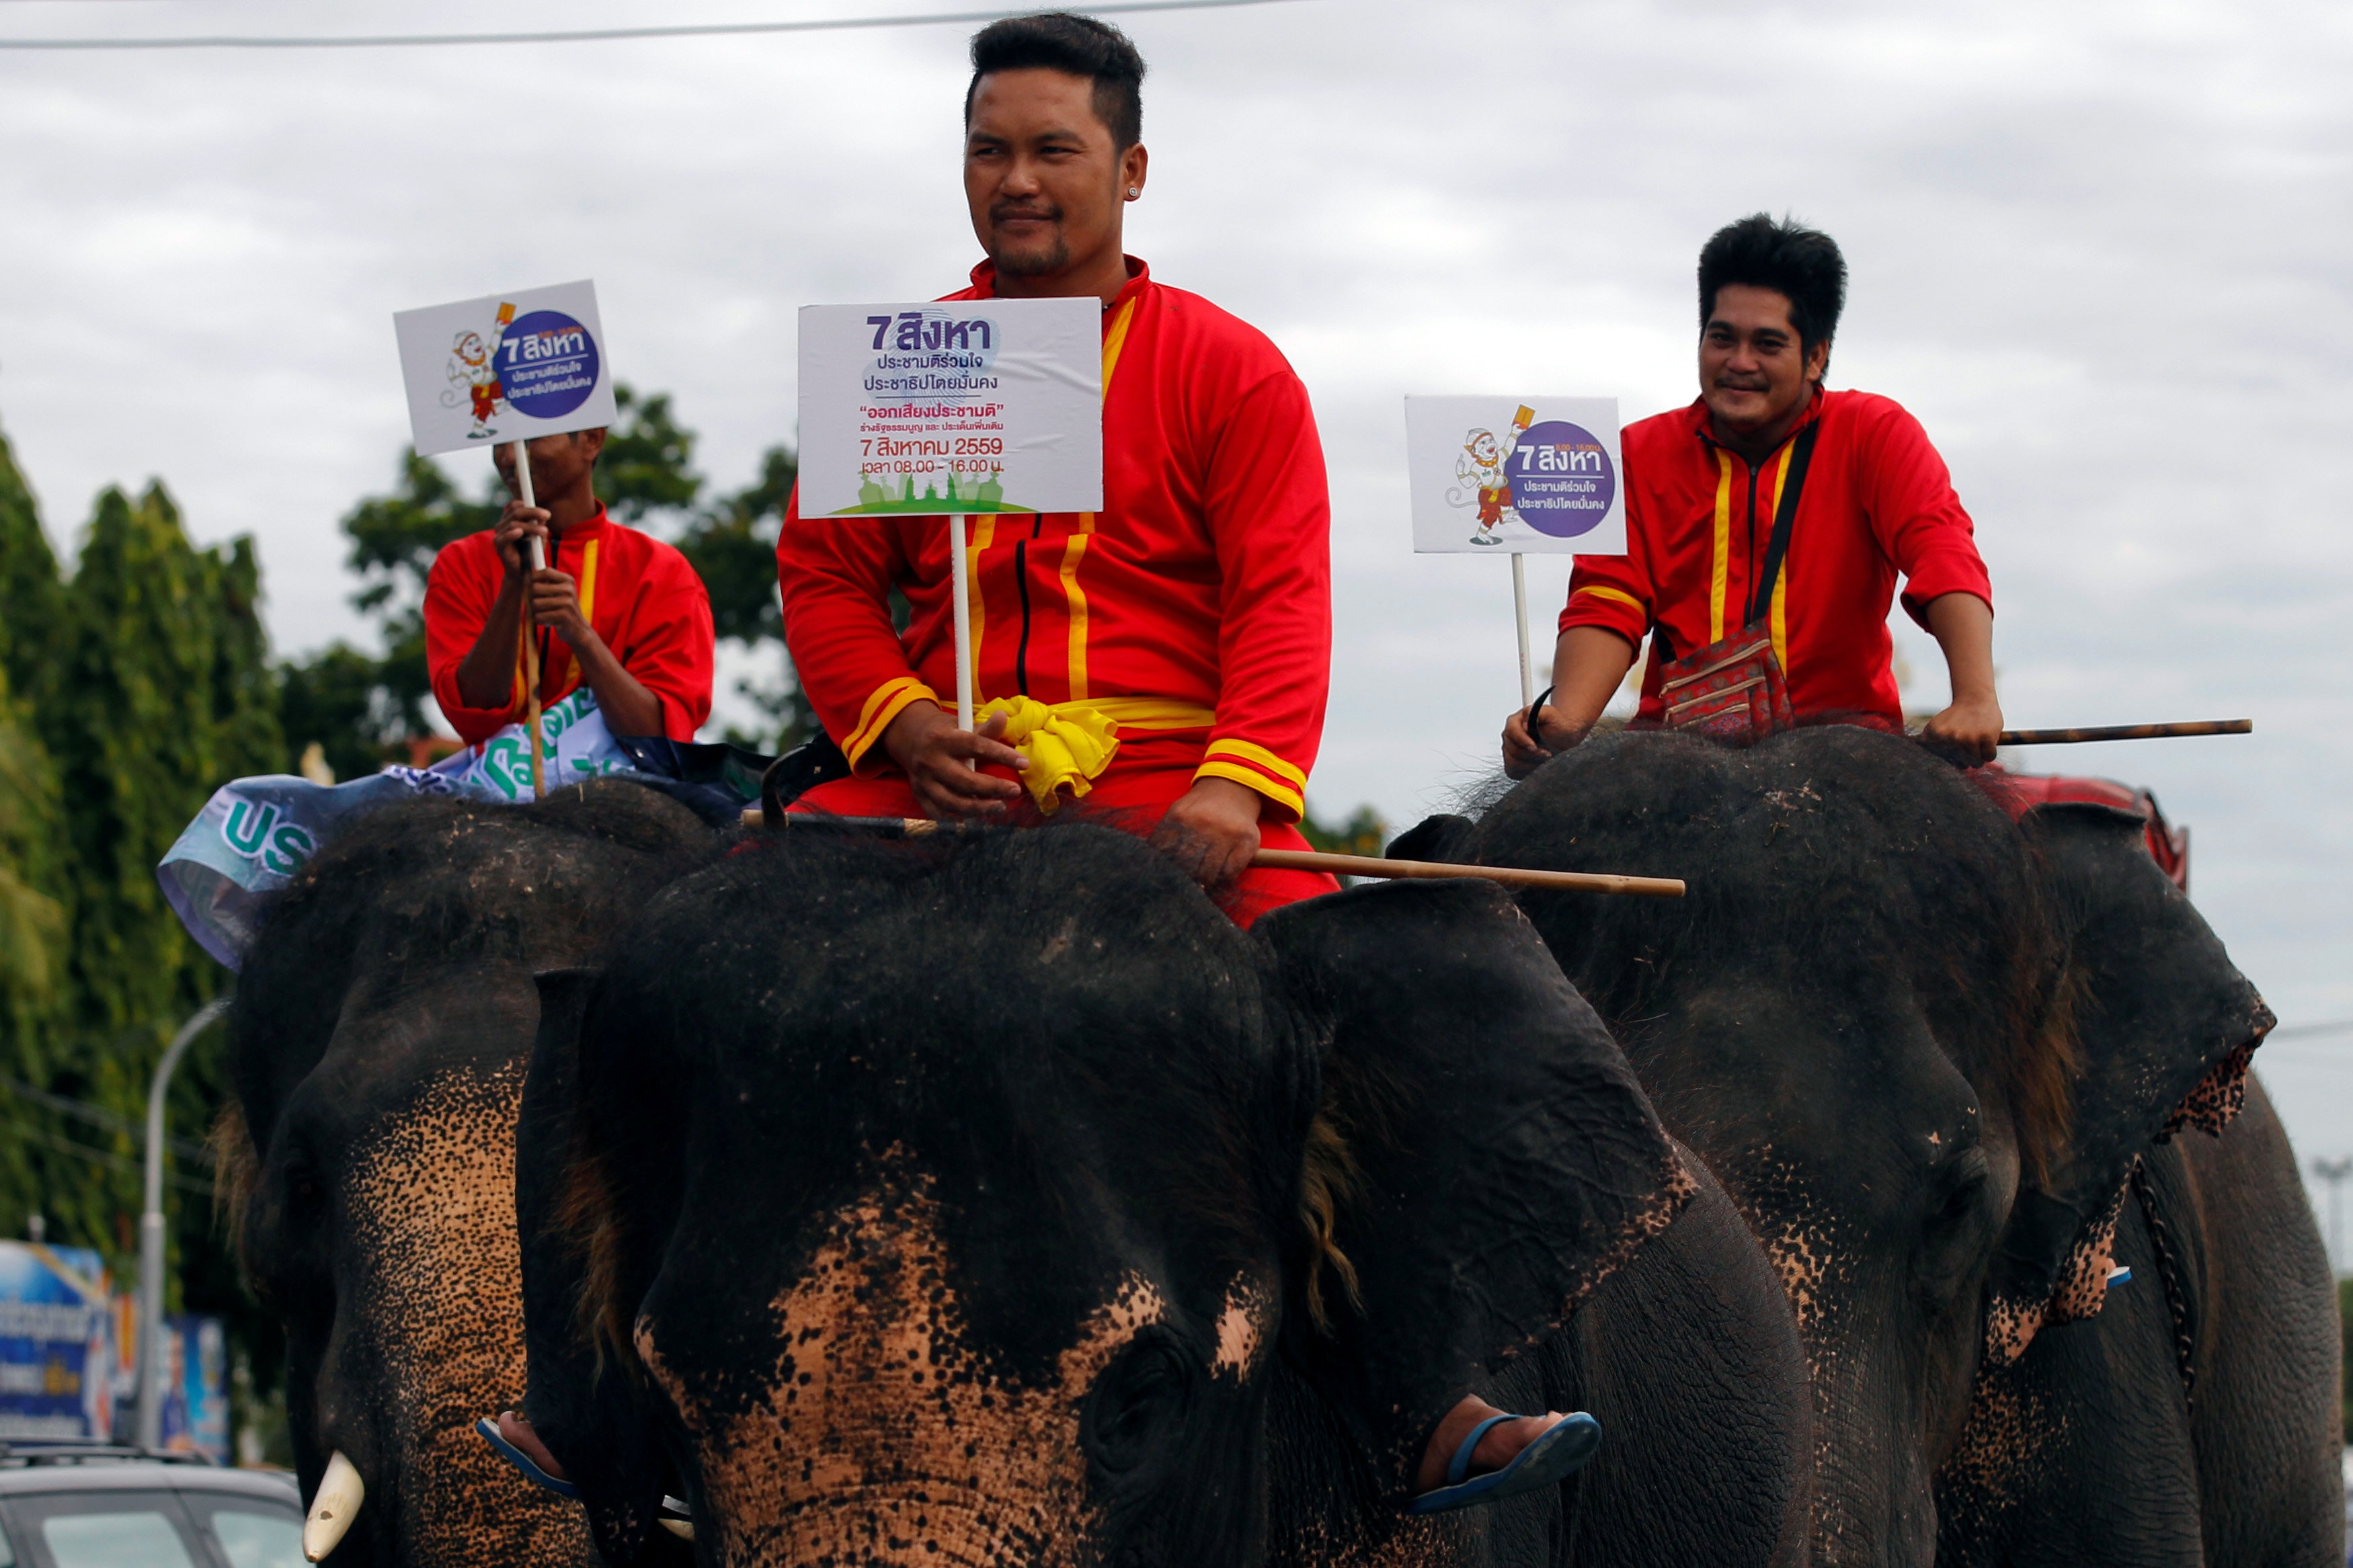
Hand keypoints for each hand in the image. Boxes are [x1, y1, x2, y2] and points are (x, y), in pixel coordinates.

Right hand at [493, 500, 552, 579]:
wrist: (524, 573)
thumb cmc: (531, 552)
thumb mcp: (539, 537)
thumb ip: (539, 525)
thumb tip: (543, 516)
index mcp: (510, 519)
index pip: (516, 506)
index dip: (530, 506)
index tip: (547, 514)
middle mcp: (503, 525)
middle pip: (516, 511)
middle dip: (533, 512)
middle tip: (548, 516)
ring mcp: (499, 534)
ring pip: (514, 523)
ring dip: (531, 526)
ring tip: (545, 532)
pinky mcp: (499, 546)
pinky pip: (504, 537)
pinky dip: (511, 534)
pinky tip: (519, 532)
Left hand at [528, 569, 590, 646]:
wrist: (578, 629)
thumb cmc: (563, 609)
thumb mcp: (560, 592)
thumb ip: (546, 582)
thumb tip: (528, 572)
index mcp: (568, 581)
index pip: (546, 572)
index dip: (534, 577)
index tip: (533, 585)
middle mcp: (569, 590)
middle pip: (535, 588)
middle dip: (533, 597)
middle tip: (540, 604)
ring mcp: (567, 603)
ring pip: (535, 603)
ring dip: (536, 611)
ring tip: (545, 613)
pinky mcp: (563, 616)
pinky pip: (539, 616)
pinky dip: (540, 620)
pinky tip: (548, 621)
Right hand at [882, 701, 1027, 818]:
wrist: (910, 739)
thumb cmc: (945, 733)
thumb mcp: (961, 724)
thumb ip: (984, 728)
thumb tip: (1003, 717)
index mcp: (943, 738)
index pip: (976, 746)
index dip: (1002, 755)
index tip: (1024, 763)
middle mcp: (930, 761)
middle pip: (964, 780)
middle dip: (993, 788)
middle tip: (1014, 791)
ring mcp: (923, 781)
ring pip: (952, 801)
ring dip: (978, 808)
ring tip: (1000, 806)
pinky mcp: (919, 794)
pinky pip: (938, 813)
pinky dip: (957, 817)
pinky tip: (975, 816)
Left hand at [1150, 777, 1262, 887]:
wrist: (1234, 787)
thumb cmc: (1201, 807)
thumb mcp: (1178, 812)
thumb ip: (1164, 836)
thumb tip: (1152, 865)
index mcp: (1181, 817)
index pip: (1166, 854)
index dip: (1165, 869)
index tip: (1168, 875)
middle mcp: (1205, 824)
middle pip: (1188, 866)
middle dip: (1184, 878)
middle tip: (1185, 881)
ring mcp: (1228, 833)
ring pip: (1209, 873)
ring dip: (1204, 881)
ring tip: (1202, 879)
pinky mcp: (1247, 841)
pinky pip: (1231, 872)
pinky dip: (1223, 877)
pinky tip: (1220, 871)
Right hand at [1501, 704, 1580, 780]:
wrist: (1565, 738)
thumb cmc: (1558, 725)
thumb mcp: (1551, 715)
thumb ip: (1538, 712)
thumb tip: (1526, 717)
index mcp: (1514, 722)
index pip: (1511, 732)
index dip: (1523, 741)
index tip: (1535, 747)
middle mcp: (1509, 737)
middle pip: (1513, 750)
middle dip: (1532, 755)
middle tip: (1547, 754)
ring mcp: (1509, 752)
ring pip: (1513, 763)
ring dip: (1532, 764)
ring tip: (1545, 759)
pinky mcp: (1513, 765)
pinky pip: (1514, 772)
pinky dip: (1528, 772)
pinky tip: (1539, 765)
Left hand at [1924, 694, 2003, 764]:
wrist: (1974, 698)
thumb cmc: (1957, 716)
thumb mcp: (1938, 727)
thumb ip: (1935, 746)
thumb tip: (1945, 767)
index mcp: (1934, 734)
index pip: (1945, 761)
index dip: (1953, 758)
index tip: (1954, 748)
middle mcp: (1950, 737)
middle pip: (1962, 764)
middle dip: (1967, 759)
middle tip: (1969, 746)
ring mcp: (1968, 738)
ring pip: (1976, 762)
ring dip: (1979, 757)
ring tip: (1978, 744)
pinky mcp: (1986, 737)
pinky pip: (1989, 757)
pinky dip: (1990, 753)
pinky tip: (1987, 742)